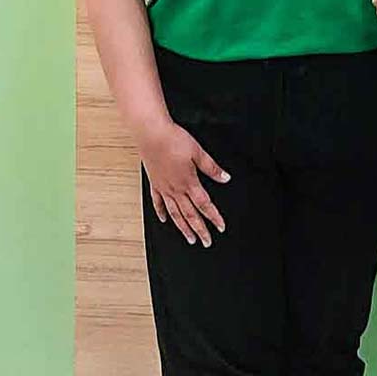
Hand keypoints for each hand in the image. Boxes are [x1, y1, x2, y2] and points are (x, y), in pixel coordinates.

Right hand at [140, 120, 230, 245]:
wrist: (151, 133)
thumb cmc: (174, 140)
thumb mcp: (198, 152)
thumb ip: (212, 168)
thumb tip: (225, 178)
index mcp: (189, 182)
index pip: (205, 205)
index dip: (214, 217)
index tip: (221, 227)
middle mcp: (176, 189)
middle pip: (190, 214)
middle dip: (200, 230)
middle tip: (206, 242)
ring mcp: (163, 188)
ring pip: (175, 213)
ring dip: (183, 227)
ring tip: (189, 238)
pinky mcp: (154, 183)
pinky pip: (158, 202)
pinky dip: (161, 212)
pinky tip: (164, 220)